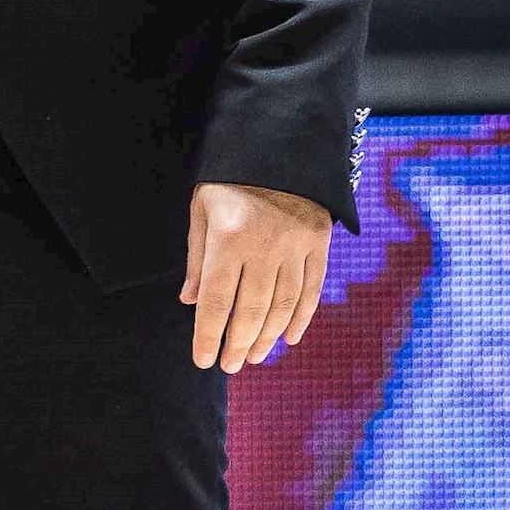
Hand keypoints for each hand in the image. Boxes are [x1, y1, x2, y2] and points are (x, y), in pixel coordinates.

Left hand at [183, 182, 334, 373]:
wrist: (280, 143)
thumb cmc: (231, 179)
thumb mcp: (202, 209)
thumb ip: (198, 257)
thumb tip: (191, 302)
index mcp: (228, 237)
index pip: (217, 301)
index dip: (209, 335)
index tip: (203, 360)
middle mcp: (264, 246)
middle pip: (251, 310)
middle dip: (237, 344)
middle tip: (230, 366)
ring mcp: (296, 245)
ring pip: (282, 306)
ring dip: (267, 337)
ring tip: (254, 356)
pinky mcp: (319, 241)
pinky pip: (311, 289)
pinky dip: (301, 318)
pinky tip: (288, 338)